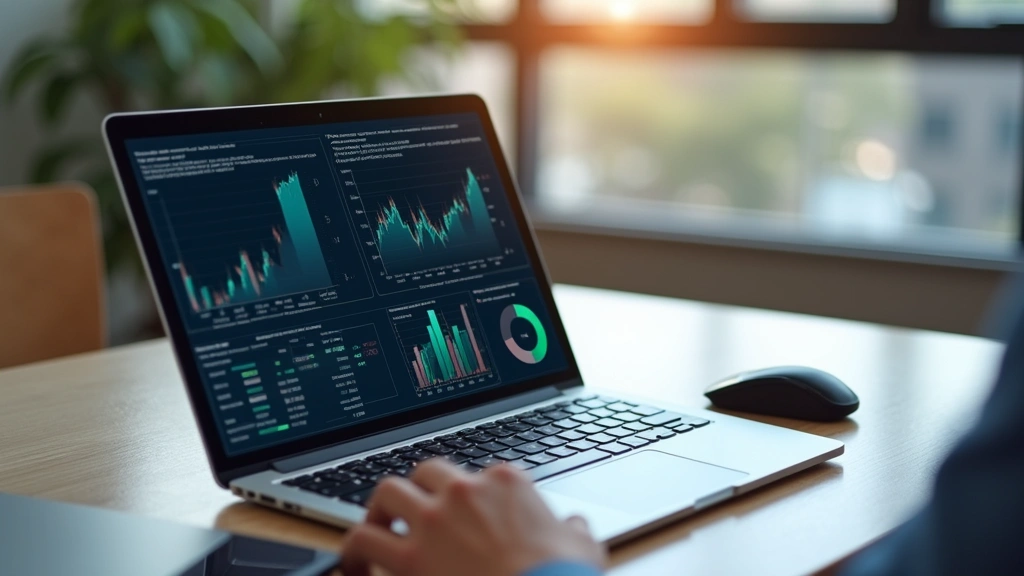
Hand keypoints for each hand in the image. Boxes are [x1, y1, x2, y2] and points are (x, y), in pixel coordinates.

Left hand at [340, 458, 605, 575]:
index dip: (469, 495)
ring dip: (378, 511)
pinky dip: (352, 554)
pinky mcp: (410, 556)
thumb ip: (574, 530)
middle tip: (413, 513)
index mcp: (506, 482)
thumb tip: (576, 527)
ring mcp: (434, 520)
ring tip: (375, 530)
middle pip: (426, 472)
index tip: (465, 514)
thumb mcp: (582, 546)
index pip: (477, 474)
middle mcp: (465, 491)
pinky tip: (354, 569)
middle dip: (417, 490)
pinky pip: (363, 541)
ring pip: (386, 492)